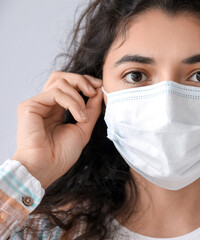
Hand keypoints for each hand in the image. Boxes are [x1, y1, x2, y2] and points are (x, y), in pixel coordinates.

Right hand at [12, 71, 102, 188]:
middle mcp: (46, 103)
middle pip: (62, 77)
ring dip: (79, 97)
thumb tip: (98, 91)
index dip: (84, 81)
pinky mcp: (29, 105)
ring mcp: (37, 103)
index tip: (99, 86)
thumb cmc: (62, 154)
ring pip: (60, 82)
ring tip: (84, 116)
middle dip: (82, 80)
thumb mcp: (84, 127)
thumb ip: (91, 108)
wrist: (48, 167)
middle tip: (94, 90)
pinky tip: (79, 117)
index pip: (69, 84)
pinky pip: (56, 93)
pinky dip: (72, 103)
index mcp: (57, 108)